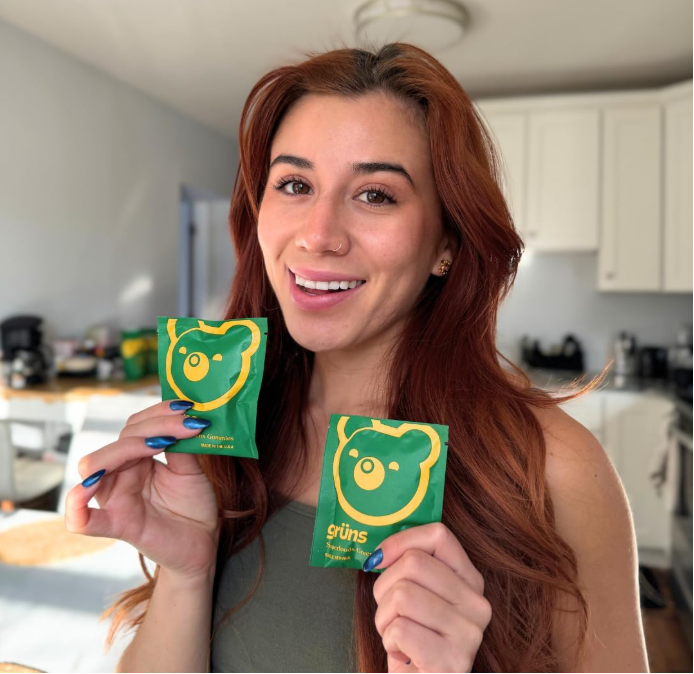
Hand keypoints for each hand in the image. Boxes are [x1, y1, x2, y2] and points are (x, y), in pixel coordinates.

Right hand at [64, 400, 220, 583]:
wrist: (202, 542)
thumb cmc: (193, 505)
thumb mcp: (191, 469)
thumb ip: (181, 446)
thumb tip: (183, 417)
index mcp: (137, 459)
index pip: (134, 427)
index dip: (158, 414)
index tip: (187, 409)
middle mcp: (121, 475)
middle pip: (118, 441)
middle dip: (150, 428)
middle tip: (184, 427)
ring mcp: (115, 498)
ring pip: (94, 466)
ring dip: (123, 450)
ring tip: (159, 444)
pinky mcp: (117, 524)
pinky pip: (82, 519)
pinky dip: (76, 506)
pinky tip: (86, 491)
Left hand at [367, 522, 491, 672]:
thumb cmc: (414, 639)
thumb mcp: (419, 596)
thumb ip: (411, 568)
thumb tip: (379, 553)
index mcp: (470, 580)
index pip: (438, 535)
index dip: (401, 540)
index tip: (379, 559)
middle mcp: (476, 603)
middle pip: (413, 563)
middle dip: (384, 586)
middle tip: (389, 611)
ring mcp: (468, 633)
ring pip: (402, 594)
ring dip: (384, 617)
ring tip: (396, 634)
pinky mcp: (450, 661)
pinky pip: (400, 629)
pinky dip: (389, 641)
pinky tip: (403, 653)